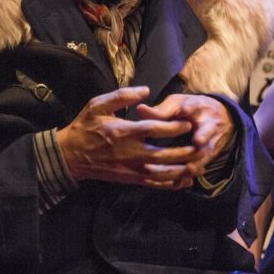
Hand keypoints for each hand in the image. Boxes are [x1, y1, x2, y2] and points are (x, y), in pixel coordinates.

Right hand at [57, 86, 198, 189]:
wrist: (70, 156)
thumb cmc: (85, 127)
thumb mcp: (98, 105)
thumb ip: (122, 96)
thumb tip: (146, 90)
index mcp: (124, 132)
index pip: (155, 129)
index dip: (175, 127)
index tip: (189, 123)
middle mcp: (131, 152)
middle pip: (165, 154)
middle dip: (186, 151)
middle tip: (202, 145)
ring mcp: (132, 168)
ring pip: (163, 172)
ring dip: (183, 170)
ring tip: (200, 164)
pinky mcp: (131, 179)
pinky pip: (155, 183)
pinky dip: (172, 183)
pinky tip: (185, 180)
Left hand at [137, 93, 234, 174]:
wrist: (219, 116)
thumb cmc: (189, 109)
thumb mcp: (177, 104)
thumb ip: (161, 110)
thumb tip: (140, 110)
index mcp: (198, 107)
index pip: (195, 106)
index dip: (190, 109)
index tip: (185, 110)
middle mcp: (209, 124)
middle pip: (208, 130)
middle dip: (204, 135)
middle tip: (198, 141)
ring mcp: (212, 140)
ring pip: (207, 151)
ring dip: (199, 160)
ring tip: (190, 168)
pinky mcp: (210, 154)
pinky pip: (202, 164)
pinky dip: (192, 172)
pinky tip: (181, 181)